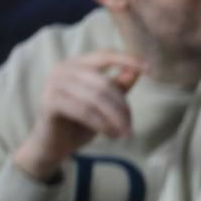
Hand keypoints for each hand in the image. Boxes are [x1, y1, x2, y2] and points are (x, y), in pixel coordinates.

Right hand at [13, 51, 145, 180]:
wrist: (53, 145)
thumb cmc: (80, 122)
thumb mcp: (104, 103)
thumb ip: (118, 85)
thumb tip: (138, 70)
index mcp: (77, 64)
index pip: (105, 55)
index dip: (128, 59)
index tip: (150, 68)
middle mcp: (63, 69)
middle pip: (104, 83)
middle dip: (122, 107)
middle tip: (131, 127)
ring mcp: (54, 84)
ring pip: (96, 98)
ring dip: (115, 119)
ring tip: (124, 134)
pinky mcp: (49, 102)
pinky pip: (84, 111)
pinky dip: (102, 124)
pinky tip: (111, 135)